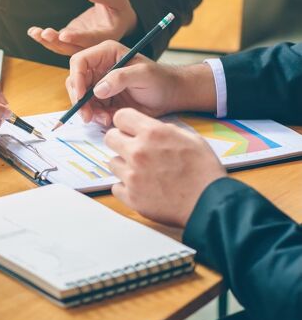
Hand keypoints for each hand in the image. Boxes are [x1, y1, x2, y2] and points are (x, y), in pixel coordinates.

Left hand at [28, 0, 137, 56]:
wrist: (116, 16)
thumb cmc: (118, 5)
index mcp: (106, 36)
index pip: (90, 39)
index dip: (77, 38)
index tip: (64, 34)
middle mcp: (91, 44)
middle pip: (73, 48)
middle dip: (57, 42)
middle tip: (45, 33)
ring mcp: (80, 43)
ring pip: (62, 47)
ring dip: (47, 41)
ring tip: (34, 32)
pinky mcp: (71, 38)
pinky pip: (57, 41)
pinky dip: (45, 38)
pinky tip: (33, 31)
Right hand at [67, 40, 216, 125]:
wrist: (170, 95)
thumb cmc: (160, 79)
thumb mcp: (143, 75)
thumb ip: (120, 78)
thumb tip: (97, 90)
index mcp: (106, 53)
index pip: (79, 62)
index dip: (76, 79)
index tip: (82, 97)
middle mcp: (99, 67)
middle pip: (75, 82)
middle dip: (79, 100)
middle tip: (87, 116)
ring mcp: (99, 84)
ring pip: (81, 98)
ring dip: (88, 111)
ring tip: (104, 119)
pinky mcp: (102, 99)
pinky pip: (90, 109)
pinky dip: (96, 117)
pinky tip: (108, 119)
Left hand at [105, 108, 226, 227]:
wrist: (209, 203)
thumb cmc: (204, 171)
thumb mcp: (191, 138)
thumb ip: (165, 130)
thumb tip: (149, 128)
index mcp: (153, 134)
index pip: (121, 117)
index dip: (125, 123)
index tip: (129, 129)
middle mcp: (138, 152)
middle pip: (110, 138)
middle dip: (120, 141)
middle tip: (133, 150)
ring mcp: (132, 176)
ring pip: (112, 163)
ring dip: (124, 166)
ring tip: (143, 172)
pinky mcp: (131, 196)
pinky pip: (116, 187)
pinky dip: (126, 187)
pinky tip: (142, 187)